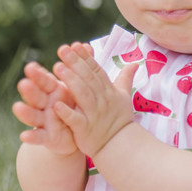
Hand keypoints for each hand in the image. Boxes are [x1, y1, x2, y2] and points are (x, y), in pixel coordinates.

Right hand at [13, 61, 77, 155]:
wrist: (74, 134)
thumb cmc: (73, 105)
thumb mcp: (78, 86)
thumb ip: (80, 68)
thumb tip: (88, 46)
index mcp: (53, 90)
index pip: (43, 80)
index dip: (37, 74)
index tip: (30, 67)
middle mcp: (45, 104)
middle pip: (35, 95)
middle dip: (29, 89)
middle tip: (23, 83)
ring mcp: (44, 121)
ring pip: (32, 115)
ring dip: (25, 111)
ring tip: (17, 107)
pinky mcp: (46, 137)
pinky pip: (38, 137)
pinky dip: (31, 137)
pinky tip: (23, 136)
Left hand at [52, 42, 139, 158]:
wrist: (119, 146)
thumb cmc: (119, 119)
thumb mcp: (124, 97)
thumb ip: (125, 78)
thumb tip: (135, 63)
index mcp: (108, 91)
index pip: (96, 70)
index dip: (86, 57)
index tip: (75, 44)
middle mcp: (102, 100)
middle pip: (88, 78)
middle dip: (75, 63)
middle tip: (62, 50)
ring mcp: (94, 115)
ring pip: (83, 95)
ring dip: (70, 80)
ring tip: (57, 67)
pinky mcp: (85, 130)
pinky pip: (76, 120)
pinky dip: (67, 113)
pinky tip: (56, 105)